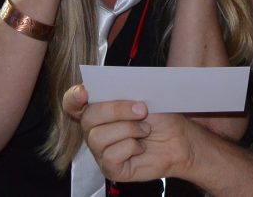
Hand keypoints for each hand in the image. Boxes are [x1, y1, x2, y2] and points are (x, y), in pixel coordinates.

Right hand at [62, 85, 192, 182]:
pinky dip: (131, 147)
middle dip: (117, 110)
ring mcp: (101, 150)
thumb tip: (112, 83)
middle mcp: (95, 130)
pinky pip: (110, 156)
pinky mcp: (111, 168)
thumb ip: (125, 89)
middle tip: (142, 110)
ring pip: (99, 137)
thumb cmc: (161, 117)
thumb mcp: (145, 95)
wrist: (180, 139)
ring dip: (129, 129)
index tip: (84, 92)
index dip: (73, 97)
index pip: (72, 103)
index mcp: (99, 108)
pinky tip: (141, 147)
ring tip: (145, 130)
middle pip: (88, 117)